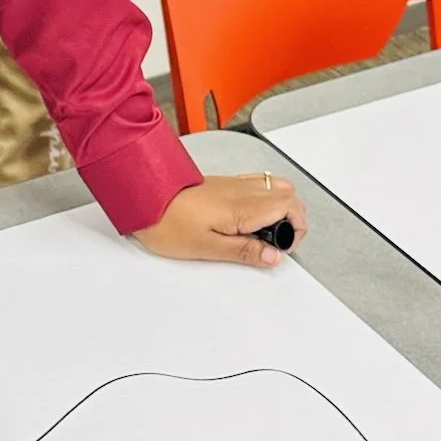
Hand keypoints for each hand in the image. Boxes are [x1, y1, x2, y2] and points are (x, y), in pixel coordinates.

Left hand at [134, 173, 306, 268]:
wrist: (144, 199)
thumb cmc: (167, 222)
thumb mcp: (207, 247)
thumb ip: (244, 250)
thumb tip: (273, 256)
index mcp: (243, 206)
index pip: (290, 206)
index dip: (296, 229)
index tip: (281, 248)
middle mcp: (242, 190)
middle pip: (288, 194)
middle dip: (293, 219)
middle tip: (275, 242)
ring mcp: (234, 183)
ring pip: (275, 186)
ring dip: (280, 207)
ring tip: (263, 232)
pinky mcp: (224, 183)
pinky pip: (257, 184)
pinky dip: (265, 199)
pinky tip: (249, 217)